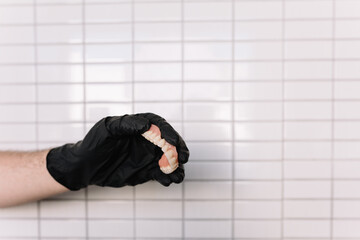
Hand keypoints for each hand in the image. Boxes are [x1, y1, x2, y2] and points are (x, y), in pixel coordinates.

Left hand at [46, 113, 189, 190]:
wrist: (85, 167)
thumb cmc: (94, 144)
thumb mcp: (106, 129)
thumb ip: (126, 125)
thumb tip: (146, 124)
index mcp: (139, 126)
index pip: (159, 125)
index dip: (168, 132)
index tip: (173, 141)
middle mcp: (147, 140)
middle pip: (169, 142)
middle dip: (179, 149)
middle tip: (183, 158)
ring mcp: (148, 156)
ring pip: (169, 159)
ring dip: (177, 166)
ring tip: (178, 174)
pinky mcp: (146, 170)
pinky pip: (161, 173)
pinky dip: (168, 177)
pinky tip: (168, 181)